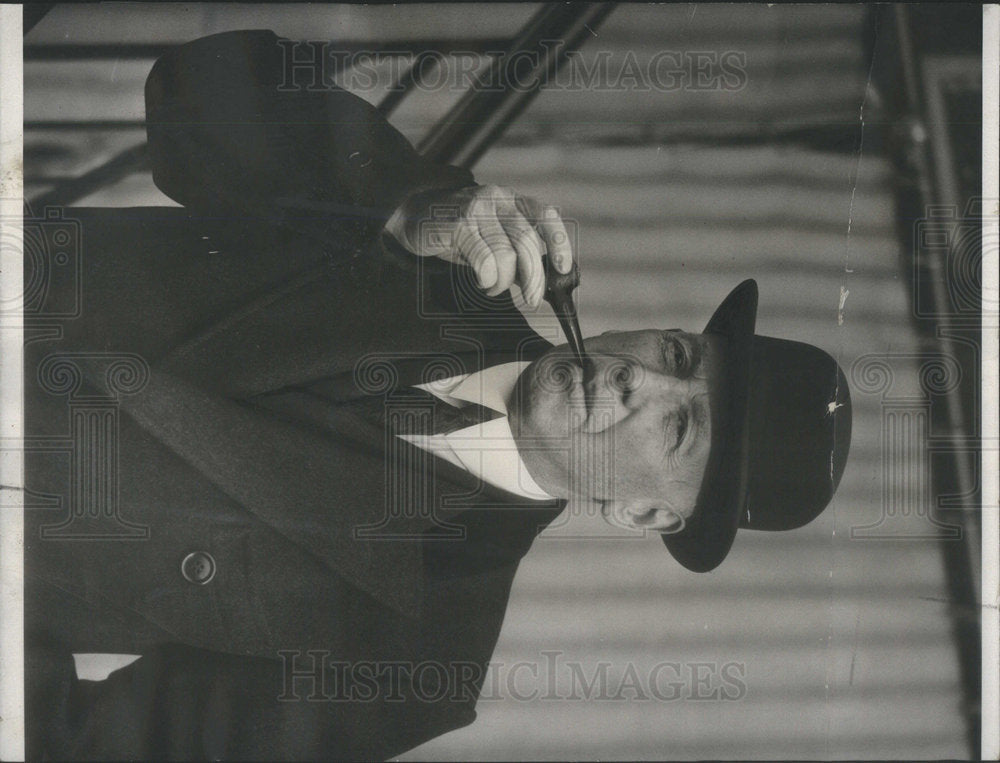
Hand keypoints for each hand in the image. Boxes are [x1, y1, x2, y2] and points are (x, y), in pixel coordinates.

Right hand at [384, 184, 573, 307]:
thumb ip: (516, 255)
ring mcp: (477, 208)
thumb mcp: (492, 238)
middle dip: (533, 278)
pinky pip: (484, 260)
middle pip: (526, 242)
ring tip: (492, 286)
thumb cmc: (458, 233)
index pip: (545, 215)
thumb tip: (540, 284)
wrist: (414, 216)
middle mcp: (498, 199)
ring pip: (505, 254)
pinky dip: (487, 278)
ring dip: (502, 281)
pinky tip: (481, 281)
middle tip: (531, 299)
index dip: (558, 242)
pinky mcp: (458, 223)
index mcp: (512, 201)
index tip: (563, 269)